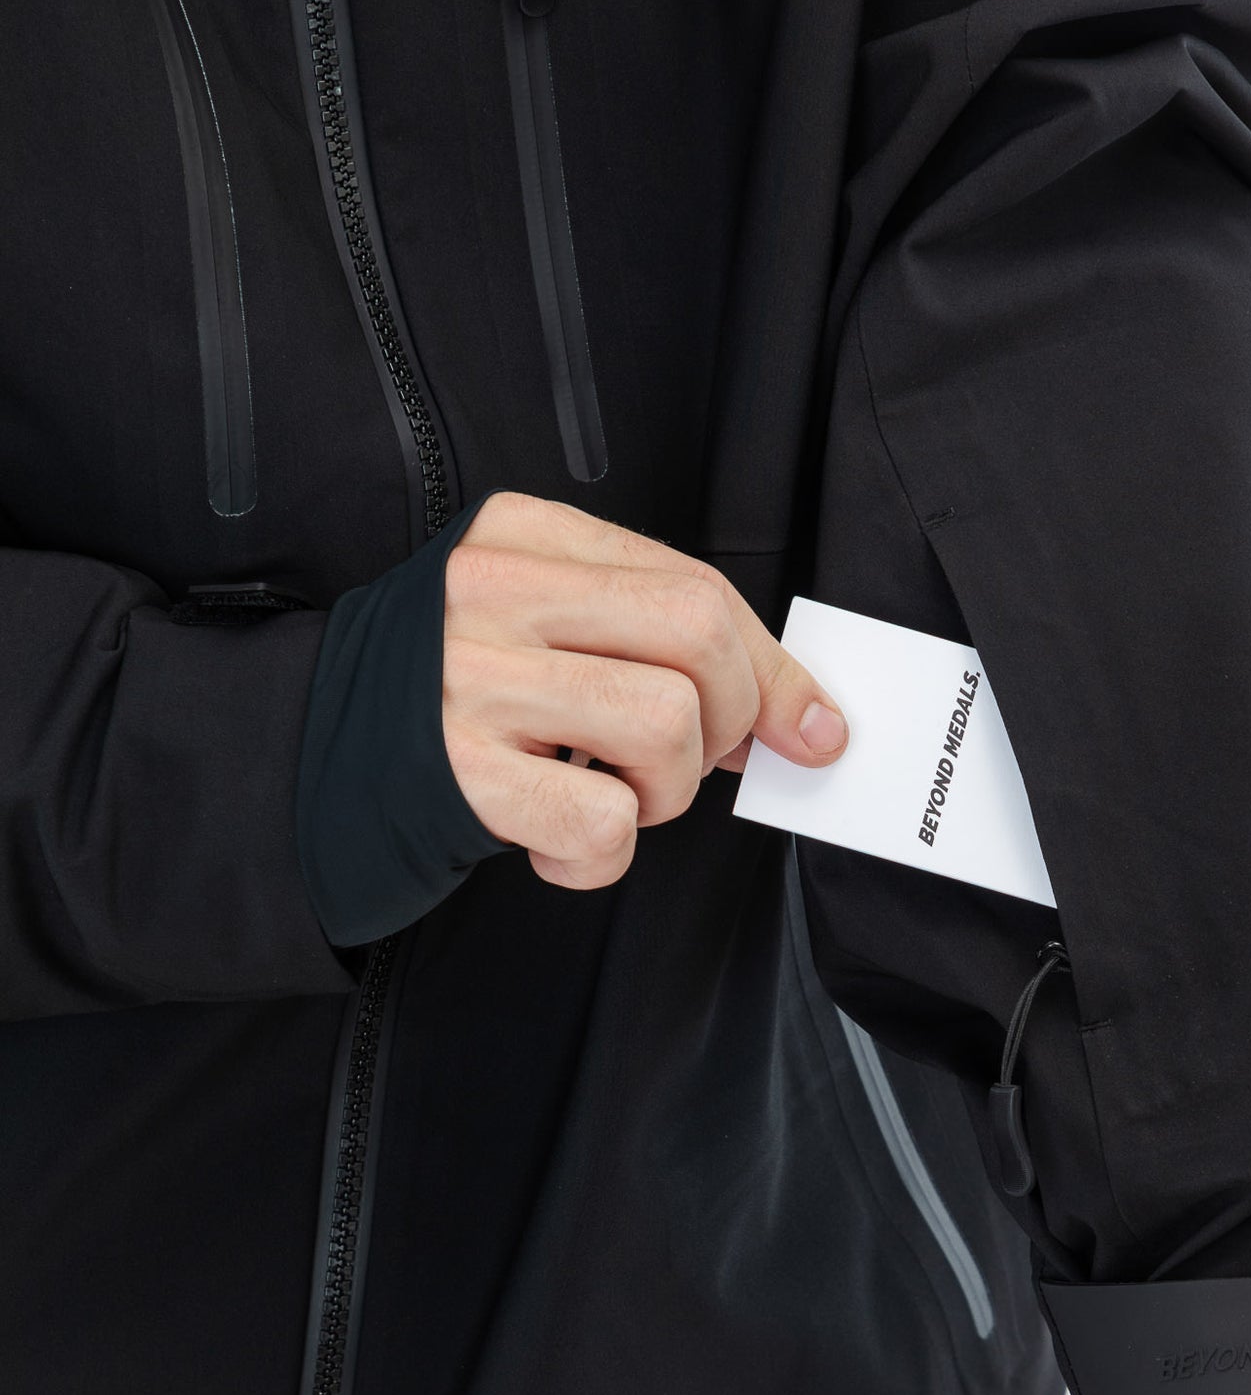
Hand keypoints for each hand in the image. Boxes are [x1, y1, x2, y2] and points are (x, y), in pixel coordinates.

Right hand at [442, 491, 846, 888]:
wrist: (300, 759)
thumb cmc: (451, 700)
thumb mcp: (545, 631)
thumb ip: (659, 646)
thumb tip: (803, 719)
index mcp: (520, 537)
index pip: (695, 586)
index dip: (772, 670)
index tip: (805, 728)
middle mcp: (490, 594)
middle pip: (698, 635)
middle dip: (732, 720)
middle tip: (688, 765)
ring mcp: (468, 683)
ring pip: (664, 726)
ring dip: (664, 792)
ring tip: (606, 797)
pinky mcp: (456, 775)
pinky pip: (604, 823)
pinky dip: (602, 857)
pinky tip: (551, 841)